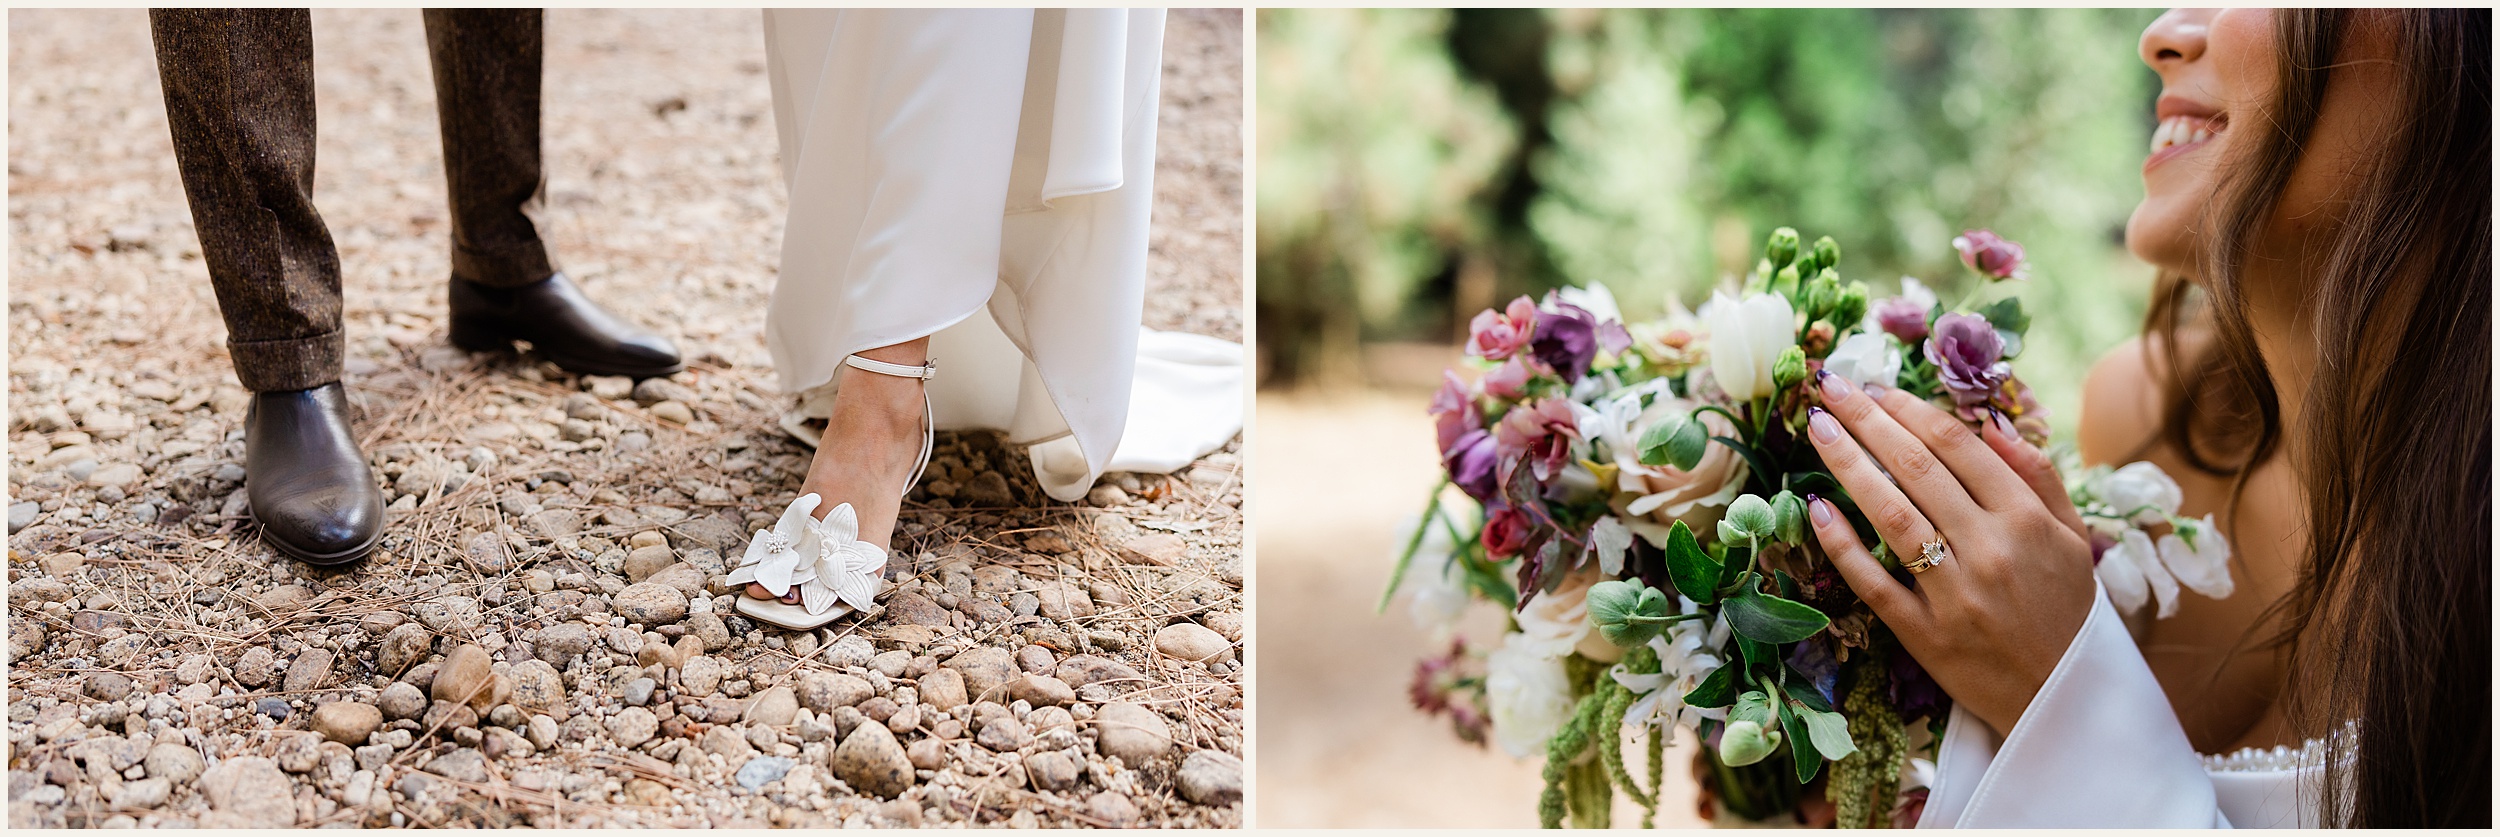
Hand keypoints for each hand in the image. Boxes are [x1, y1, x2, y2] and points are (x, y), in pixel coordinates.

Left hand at [1798, 371, 2098, 736]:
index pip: (1957, 447)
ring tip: (1818, 428)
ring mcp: (1953, 593)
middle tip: (1828, 387)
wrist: (2065, 699)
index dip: (1911, 411)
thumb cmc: (2064, 608)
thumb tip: (1989, 421)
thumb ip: (2035, 476)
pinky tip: (1816, 507)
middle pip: (1917, 470)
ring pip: (1891, 516)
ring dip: (1848, 466)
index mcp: (2025, 519)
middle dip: (1868, 421)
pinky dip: (1843, 544)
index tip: (1875, 388)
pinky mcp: (1924, 634)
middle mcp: (1989, 549)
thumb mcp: (2070, 537)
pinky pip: (1874, 582)